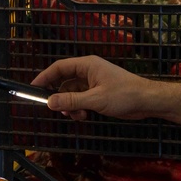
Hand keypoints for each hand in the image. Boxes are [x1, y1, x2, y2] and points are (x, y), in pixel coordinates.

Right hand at [32, 56, 162, 120]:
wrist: (147, 101)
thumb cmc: (124, 95)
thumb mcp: (95, 99)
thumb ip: (72, 100)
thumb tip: (50, 102)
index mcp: (87, 65)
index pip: (59, 68)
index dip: (44, 77)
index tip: (33, 88)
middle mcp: (88, 71)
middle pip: (64, 81)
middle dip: (59, 96)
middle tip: (56, 109)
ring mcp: (94, 82)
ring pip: (72, 93)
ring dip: (71, 105)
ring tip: (77, 116)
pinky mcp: (99, 93)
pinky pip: (81, 99)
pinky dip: (79, 107)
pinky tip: (84, 116)